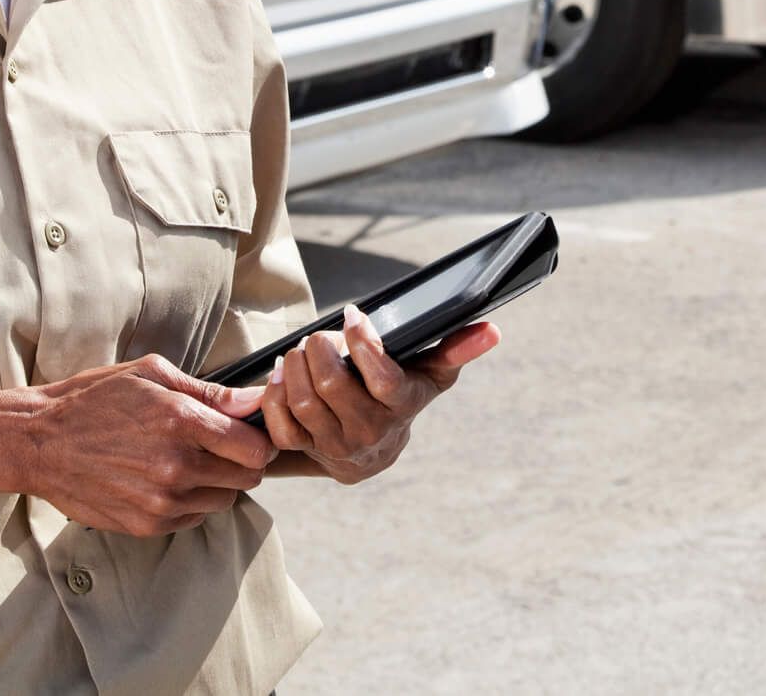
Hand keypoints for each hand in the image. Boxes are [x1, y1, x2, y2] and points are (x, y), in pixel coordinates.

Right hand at [12, 354, 274, 536]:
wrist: (40, 443)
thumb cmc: (95, 399)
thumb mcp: (151, 375)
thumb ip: (209, 392)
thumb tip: (255, 400)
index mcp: (181, 422)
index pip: (255, 448)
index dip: (258, 439)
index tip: (248, 432)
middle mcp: (176, 467)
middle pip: (247, 478)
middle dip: (242, 461)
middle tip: (220, 445)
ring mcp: (162, 501)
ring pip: (223, 500)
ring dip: (216, 483)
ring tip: (186, 460)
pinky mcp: (147, 525)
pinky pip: (193, 518)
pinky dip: (189, 501)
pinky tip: (163, 479)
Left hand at [259, 305, 499, 484]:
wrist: (374, 452)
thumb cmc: (403, 395)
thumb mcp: (432, 374)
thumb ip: (456, 349)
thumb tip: (492, 330)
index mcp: (400, 406)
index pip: (382, 378)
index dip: (363, 343)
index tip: (354, 314)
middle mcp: (369, 430)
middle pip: (332, 387)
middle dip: (318, 352)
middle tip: (318, 336)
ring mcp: (335, 443)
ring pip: (303, 403)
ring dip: (293, 368)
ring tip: (300, 350)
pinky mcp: (307, 450)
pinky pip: (281, 425)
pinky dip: (274, 396)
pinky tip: (280, 374)